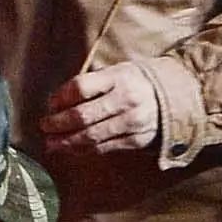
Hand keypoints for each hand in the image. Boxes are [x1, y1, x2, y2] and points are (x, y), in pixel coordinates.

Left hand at [41, 58, 169, 158]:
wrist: (177, 96)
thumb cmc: (137, 82)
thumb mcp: (118, 71)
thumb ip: (91, 84)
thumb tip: (57, 103)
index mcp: (119, 77)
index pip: (81, 87)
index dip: (60, 97)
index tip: (50, 104)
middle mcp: (126, 100)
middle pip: (83, 115)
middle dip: (58, 123)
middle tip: (44, 126)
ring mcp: (132, 122)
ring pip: (91, 136)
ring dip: (66, 142)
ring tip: (50, 144)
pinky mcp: (136, 140)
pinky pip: (104, 148)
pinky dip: (84, 150)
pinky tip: (71, 149)